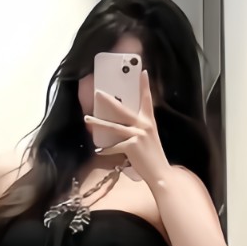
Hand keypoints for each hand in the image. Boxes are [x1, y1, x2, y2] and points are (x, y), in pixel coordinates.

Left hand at [85, 70, 168, 188]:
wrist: (160, 173)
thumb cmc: (153, 156)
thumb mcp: (149, 138)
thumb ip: (138, 129)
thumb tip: (121, 125)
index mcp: (149, 121)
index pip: (147, 100)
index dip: (145, 85)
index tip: (143, 72)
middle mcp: (144, 125)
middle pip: (122, 110)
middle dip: (109, 101)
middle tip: (98, 92)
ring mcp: (137, 135)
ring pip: (113, 126)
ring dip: (98, 122)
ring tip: (86, 118)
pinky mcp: (131, 146)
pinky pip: (113, 147)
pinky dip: (106, 150)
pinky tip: (99, 151)